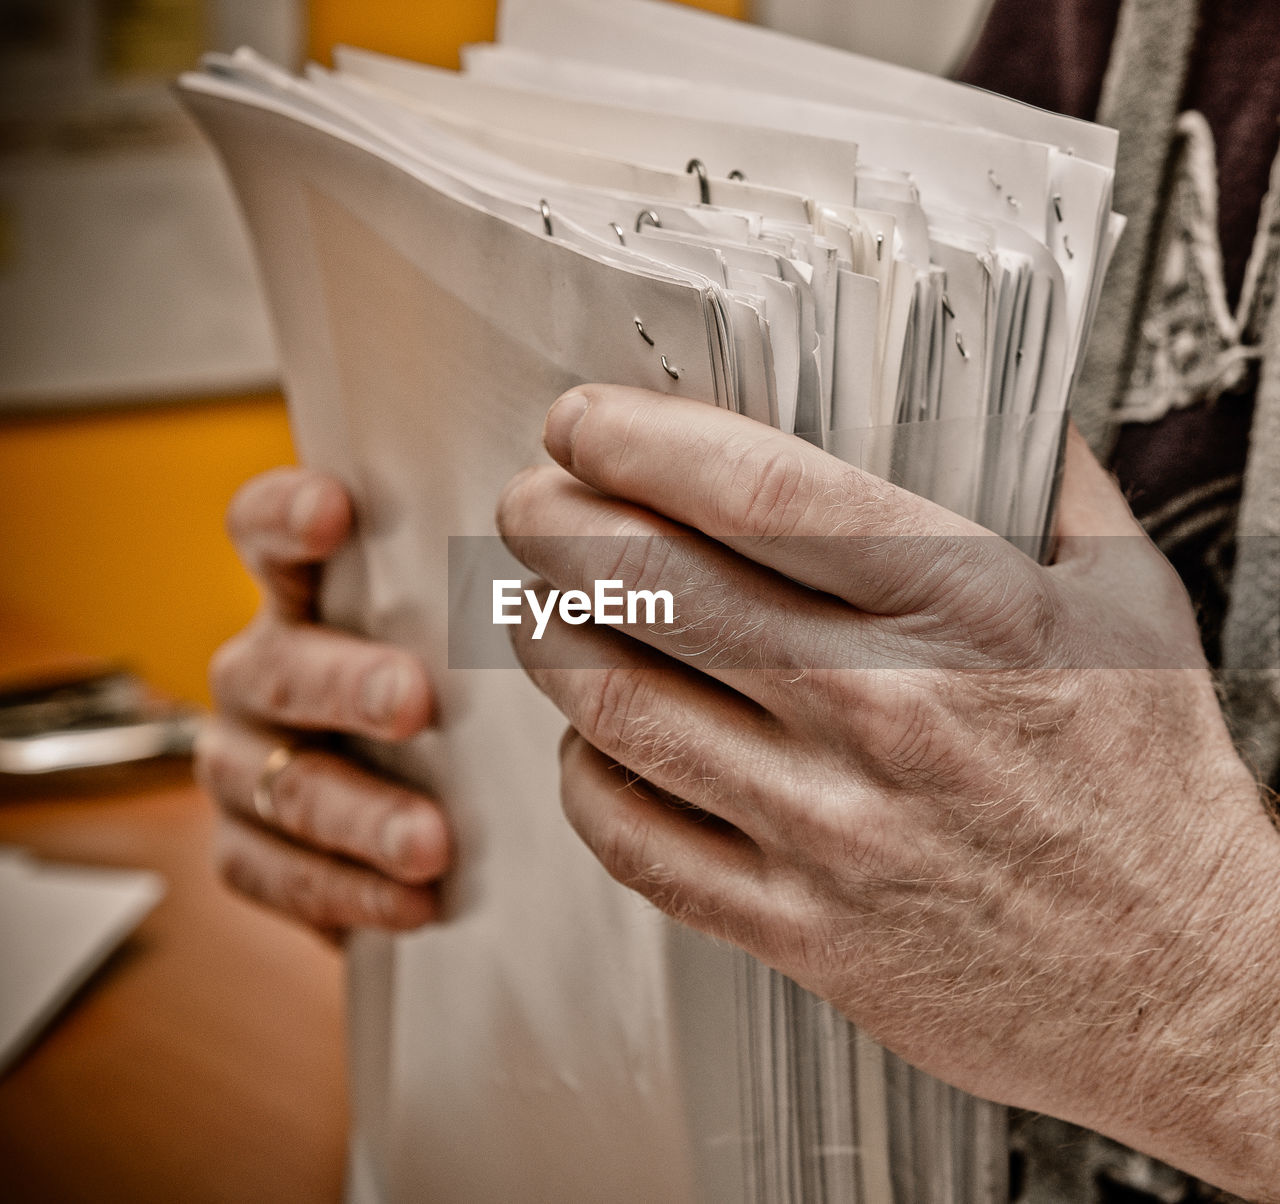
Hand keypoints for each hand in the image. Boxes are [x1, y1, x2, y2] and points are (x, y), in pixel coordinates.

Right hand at [195, 468, 449, 935]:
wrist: (433, 821)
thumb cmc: (465, 698)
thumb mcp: (471, 637)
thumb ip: (488, 594)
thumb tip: (580, 549)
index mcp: (308, 595)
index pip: (263, 530)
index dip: (285, 515)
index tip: (334, 512)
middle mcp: (263, 668)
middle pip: (272, 663)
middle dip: (341, 682)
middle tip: (414, 702)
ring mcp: (246, 759)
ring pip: (271, 780)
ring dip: (353, 812)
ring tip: (431, 843)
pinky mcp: (249, 844)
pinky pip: (267, 871)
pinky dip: (343, 891)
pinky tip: (415, 903)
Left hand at [495, 385, 1279, 1198]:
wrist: (1191, 982)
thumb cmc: (1155, 787)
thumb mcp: (1130, 601)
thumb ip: (1050, 484)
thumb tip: (984, 401)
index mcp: (961, 610)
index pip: (754, 492)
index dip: (638, 441)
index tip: (580, 421)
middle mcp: (881, 712)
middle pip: (655, 588)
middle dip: (555, 524)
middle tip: (529, 502)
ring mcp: (832, 830)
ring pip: (623, 711)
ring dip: (548, 641)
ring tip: (534, 605)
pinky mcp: (802, 930)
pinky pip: (641, 844)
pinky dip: (587, 779)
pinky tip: (589, 743)